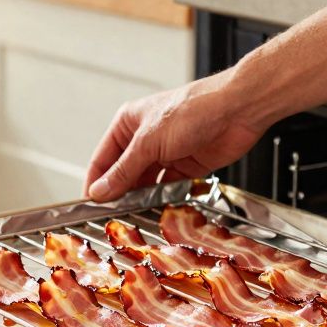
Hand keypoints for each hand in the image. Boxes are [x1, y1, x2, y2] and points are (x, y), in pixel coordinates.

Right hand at [84, 73, 263, 201]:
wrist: (237, 110)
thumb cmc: (193, 109)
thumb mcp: (149, 142)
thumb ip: (124, 171)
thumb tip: (100, 190)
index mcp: (129, 124)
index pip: (103, 159)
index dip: (95, 183)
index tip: (89, 206)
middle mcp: (145, 139)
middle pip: (123, 174)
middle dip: (118, 194)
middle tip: (112, 216)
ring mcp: (166, 153)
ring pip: (145, 184)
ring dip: (140, 199)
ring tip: (134, 215)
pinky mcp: (186, 166)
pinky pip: (167, 189)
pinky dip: (162, 200)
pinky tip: (158, 209)